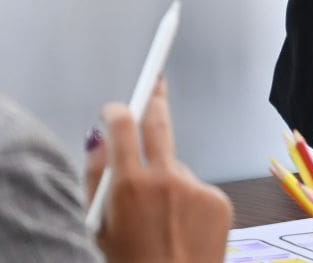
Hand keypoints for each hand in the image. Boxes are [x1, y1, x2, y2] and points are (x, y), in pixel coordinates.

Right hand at [86, 82, 232, 262]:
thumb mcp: (97, 227)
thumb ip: (94, 180)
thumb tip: (96, 139)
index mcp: (128, 186)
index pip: (122, 126)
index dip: (117, 111)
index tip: (116, 108)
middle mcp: (165, 180)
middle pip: (160, 124)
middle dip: (155, 99)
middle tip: (156, 83)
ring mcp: (194, 188)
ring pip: (176, 168)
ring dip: (166, 181)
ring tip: (160, 219)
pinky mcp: (218, 200)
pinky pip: (196, 190)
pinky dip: (187, 202)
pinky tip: (180, 228)